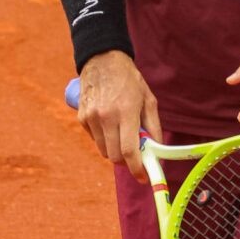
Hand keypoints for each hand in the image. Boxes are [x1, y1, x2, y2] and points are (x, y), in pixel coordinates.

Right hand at [76, 51, 161, 182]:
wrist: (103, 61)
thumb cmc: (130, 81)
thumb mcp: (148, 100)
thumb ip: (153, 127)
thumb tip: (157, 150)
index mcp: (126, 111)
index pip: (129, 150)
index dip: (137, 168)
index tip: (144, 177)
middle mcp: (106, 116)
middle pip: (115, 156)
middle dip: (127, 162)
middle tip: (136, 157)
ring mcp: (91, 118)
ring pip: (104, 151)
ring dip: (116, 151)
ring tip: (124, 136)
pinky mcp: (82, 118)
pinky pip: (95, 140)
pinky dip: (105, 141)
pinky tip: (110, 126)